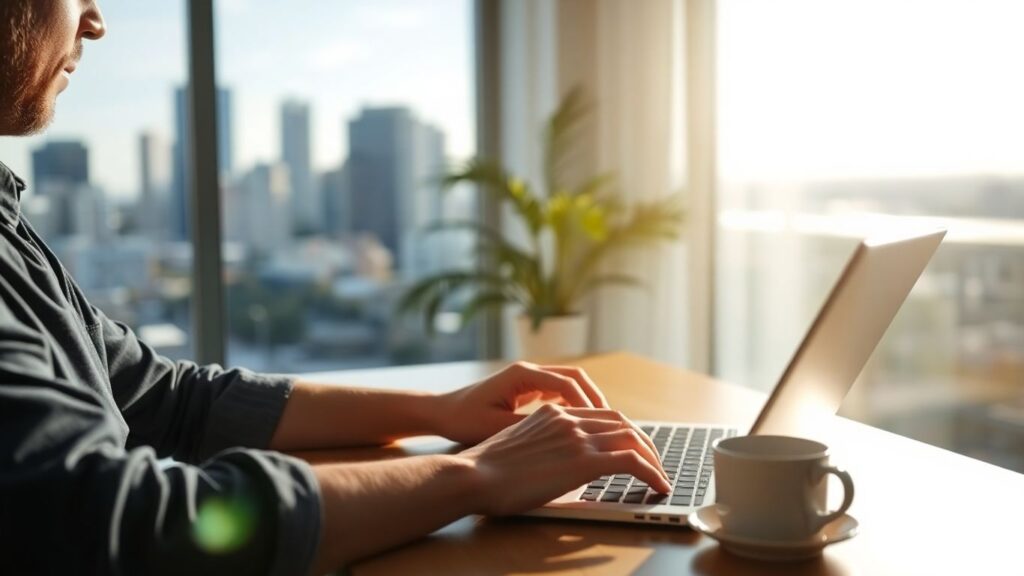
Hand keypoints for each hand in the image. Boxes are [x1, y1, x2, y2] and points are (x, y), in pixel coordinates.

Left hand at [435, 361, 609, 444]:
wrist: (441, 412)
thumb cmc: (463, 420)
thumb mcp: (497, 428)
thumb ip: (530, 428)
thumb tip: (563, 437)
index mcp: (522, 374)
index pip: (567, 384)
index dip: (588, 405)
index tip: (602, 425)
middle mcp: (528, 370)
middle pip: (575, 377)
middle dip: (595, 399)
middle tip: (612, 424)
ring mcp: (528, 377)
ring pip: (569, 383)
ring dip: (587, 402)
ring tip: (602, 426)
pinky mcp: (526, 388)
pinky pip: (558, 391)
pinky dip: (573, 405)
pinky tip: (582, 426)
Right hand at [459, 403, 671, 515]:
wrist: (472, 475)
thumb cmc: (484, 471)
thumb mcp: (516, 446)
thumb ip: (539, 446)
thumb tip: (550, 463)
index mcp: (551, 413)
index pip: (599, 415)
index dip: (621, 430)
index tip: (630, 446)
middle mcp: (567, 418)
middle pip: (621, 422)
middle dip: (643, 442)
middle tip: (654, 461)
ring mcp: (577, 436)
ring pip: (632, 438)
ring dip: (652, 457)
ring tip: (660, 476)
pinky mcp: (584, 459)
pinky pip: (631, 460)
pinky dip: (651, 472)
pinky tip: (659, 485)